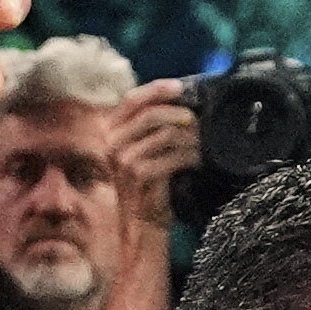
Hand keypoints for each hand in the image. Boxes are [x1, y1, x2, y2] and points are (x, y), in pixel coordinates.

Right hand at [110, 77, 201, 238]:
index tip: (180, 87)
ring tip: (200, 143)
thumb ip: (150, 124)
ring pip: (164, 134)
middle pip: (150, 114)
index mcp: (110, 130)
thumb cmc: (147, 183)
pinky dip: (188, 156)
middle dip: (178, 114)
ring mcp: (123, 159)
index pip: (132, 99)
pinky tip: (196, 161)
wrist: (142, 222)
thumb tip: (178, 97)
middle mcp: (111, 142)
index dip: (157, 89)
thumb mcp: (143, 147)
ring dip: (188, 137)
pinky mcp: (138, 174)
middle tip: (196, 120)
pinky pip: (171, 156)